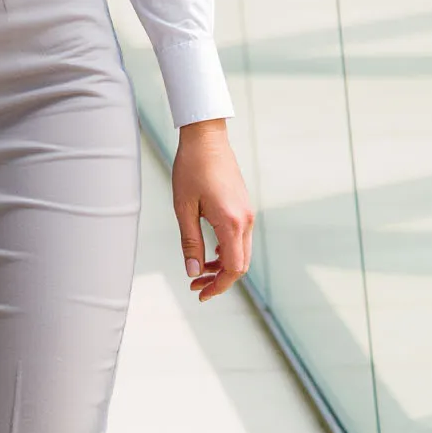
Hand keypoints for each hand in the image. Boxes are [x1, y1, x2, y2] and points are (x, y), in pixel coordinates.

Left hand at [173, 118, 253, 301]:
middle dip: (219, 280)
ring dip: (222, 267)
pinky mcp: (243, 208)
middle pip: (240, 264)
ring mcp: (247, 214)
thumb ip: (190, 242)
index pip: (233, 268)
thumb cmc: (191, 168)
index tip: (200, 294)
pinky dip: (226, 252)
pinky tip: (209, 254)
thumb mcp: (183, 207)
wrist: (206, 138)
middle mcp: (245, 221)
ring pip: (241, 252)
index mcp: (232, 223)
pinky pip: (240, 239)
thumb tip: (192, 272)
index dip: (218, 286)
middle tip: (195, 287)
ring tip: (198, 273)